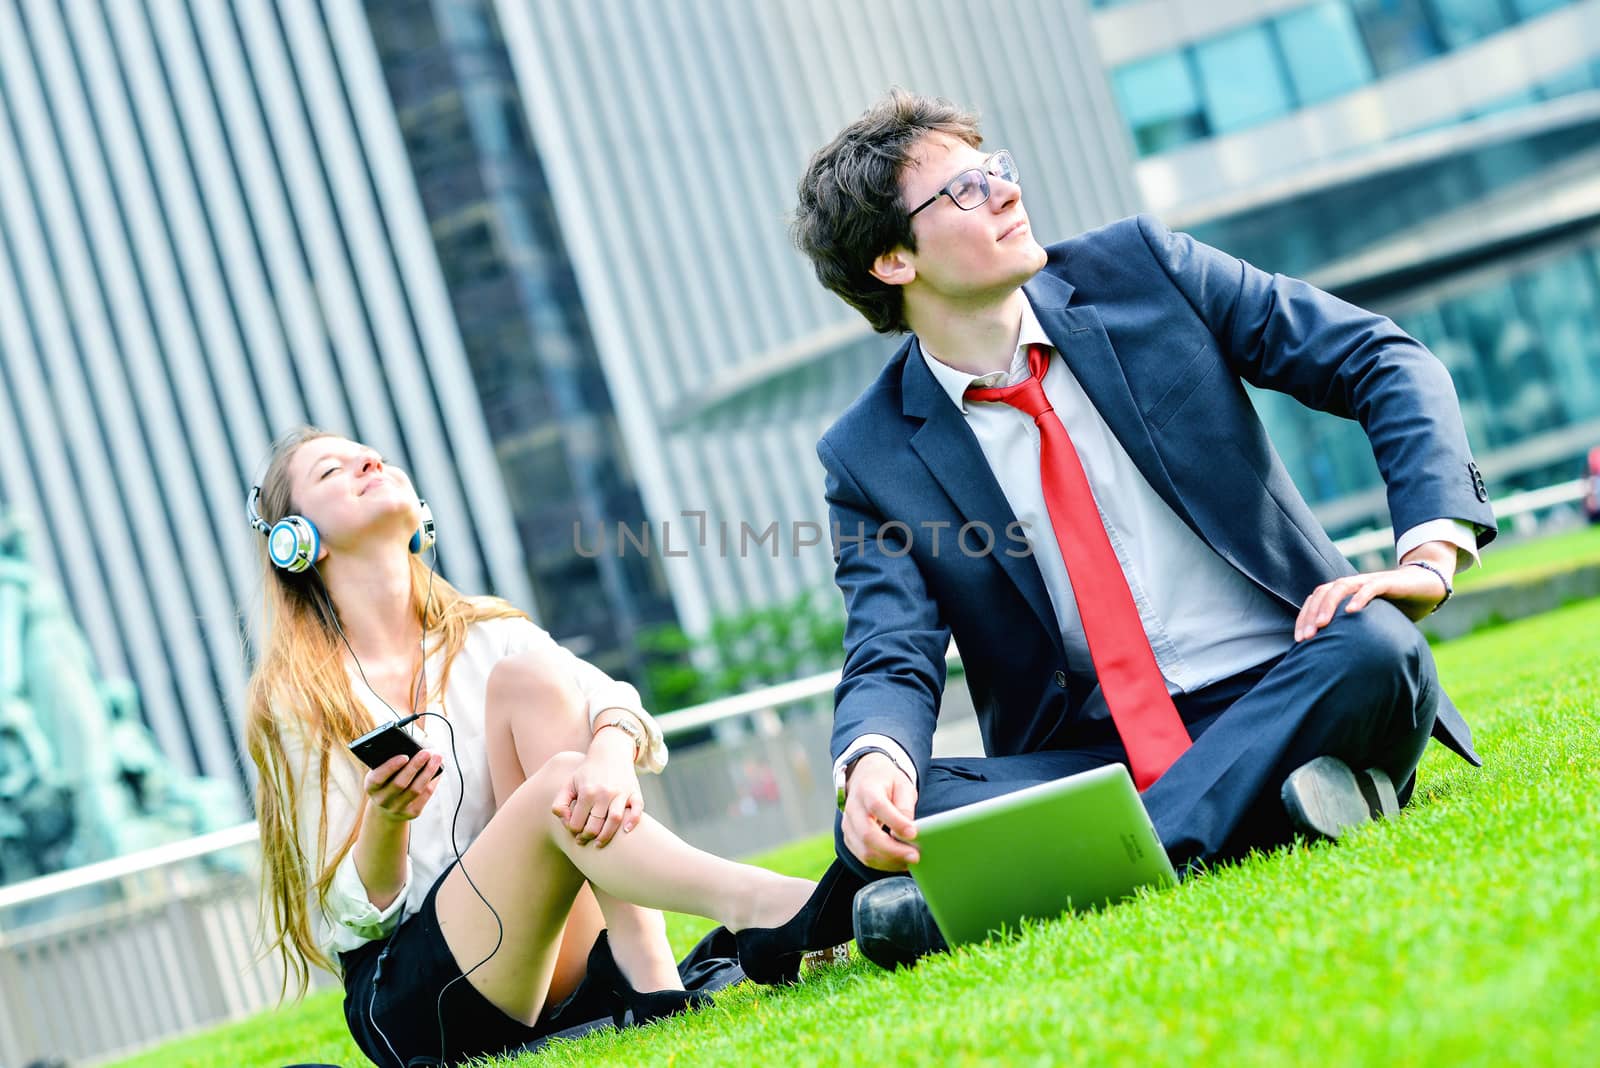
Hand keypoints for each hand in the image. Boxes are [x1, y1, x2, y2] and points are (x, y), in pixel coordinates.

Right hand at [363, 750, 443, 822]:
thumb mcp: (382, 772)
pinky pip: (425, 795)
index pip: (378, 778)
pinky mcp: (411, 813)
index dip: (390, 767)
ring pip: (416, 790)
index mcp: (371, 787)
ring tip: (437, 757)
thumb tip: (415, 746)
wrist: (387, 809)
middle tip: (427, 752)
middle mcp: (382, 800)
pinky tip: (438, 770)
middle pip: (400, 783)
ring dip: (428, 772)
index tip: (404, 756)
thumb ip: (392, 760)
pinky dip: (433, 781)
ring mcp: (396, 808)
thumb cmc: (387, 781)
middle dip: (415, 766)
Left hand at [551, 730, 642, 846]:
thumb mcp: (569, 783)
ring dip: (606, 836)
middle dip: (587, 837)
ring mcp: (621, 793)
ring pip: (614, 821)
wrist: (610, 752)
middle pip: (595, 825)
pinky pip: (637, 810)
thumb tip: (563, 819)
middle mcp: (604, 793)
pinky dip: (632, 822)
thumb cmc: (587, 772)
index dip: (573, 831)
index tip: (575, 832)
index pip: (577, 823)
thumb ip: (560, 802)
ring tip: (599, 844)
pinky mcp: (635, 792)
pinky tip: (626, 832)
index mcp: (586, 792)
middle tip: (585, 840)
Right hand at [841, 752, 919, 871]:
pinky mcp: (849, 839)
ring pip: (865, 851)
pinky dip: (883, 864)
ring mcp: (848, 825)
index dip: (895, 822)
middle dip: (893, 850)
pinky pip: (864, 857)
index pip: (878, 806)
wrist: (864, 778)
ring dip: (889, 861)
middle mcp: (853, 808)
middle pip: (867, 834)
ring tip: (910, 861)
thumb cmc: (886, 782)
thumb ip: (905, 806)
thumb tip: (909, 831)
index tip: (913, 833)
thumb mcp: (902, 785)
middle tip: (915, 856)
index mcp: (866, 789)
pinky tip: (899, 862)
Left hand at [1295, 559, 1452, 639]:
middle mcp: (1352, 584)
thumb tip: (1338, 661)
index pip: (1315, 601)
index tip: (1299, 640)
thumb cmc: (1396, 607)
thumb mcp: (1371, 622)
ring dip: (1328, 605)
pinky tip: (1351, 611)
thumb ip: (1355, 633)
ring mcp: (1368, 581)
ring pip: (1341, 587)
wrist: (1426, 586)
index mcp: (1344, 593)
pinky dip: (1359, 597)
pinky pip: (1370, 587)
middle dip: (1311, 615)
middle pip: (1322, 593)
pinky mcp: (1387, 582)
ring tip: (1322, 625)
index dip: (1304, 618)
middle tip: (1306, 638)